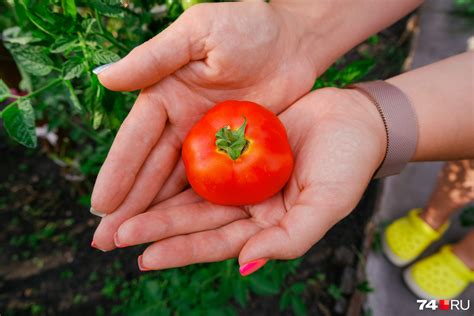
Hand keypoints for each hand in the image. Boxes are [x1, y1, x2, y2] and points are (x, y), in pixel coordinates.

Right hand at [90, 1, 326, 249]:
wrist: (293, 41)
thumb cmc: (247, 26)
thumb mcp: (197, 34)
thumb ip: (153, 58)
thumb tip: (103, 77)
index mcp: (163, 94)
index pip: (135, 141)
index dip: (118, 174)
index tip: (100, 207)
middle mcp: (179, 122)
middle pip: (149, 170)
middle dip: (128, 205)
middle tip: (105, 241)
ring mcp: (205, 139)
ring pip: (174, 183)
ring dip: (154, 213)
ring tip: (131, 243)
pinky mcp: (232, 151)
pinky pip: (208, 183)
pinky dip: (189, 206)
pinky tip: (175, 229)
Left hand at [112, 88, 386, 270]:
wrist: (355, 117)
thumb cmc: (349, 163)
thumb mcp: (327, 204)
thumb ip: (290, 238)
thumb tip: (246, 265)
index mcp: (266, 225)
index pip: (218, 243)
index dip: (182, 251)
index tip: (145, 257)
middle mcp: (248, 204)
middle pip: (195, 220)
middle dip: (155, 229)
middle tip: (113, 237)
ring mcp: (240, 175)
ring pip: (191, 192)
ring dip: (155, 201)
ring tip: (118, 213)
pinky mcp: (236, 145)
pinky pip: (201, 157)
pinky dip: (175, 165)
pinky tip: (146, 172)